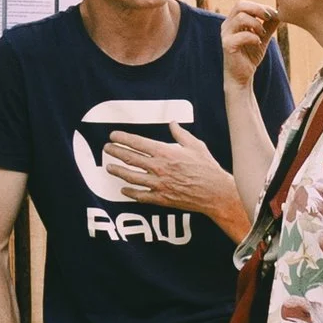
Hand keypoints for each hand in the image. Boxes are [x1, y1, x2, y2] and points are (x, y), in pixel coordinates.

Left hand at [102, 126, 244, 228]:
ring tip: (109, 167)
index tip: (113, 136)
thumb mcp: (196, 146)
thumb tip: (172, 123)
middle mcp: (159, 168)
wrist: (216, 193)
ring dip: (118, 171)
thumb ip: (181, 134)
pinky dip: (130, 192)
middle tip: (106, 149)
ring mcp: (159, 184)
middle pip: (130, 158)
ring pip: (131, 177)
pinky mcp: (162, 198)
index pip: (137, 143)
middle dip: (115, 152)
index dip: (122, 138)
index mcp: (166, 152)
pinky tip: (124, 189)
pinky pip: (141, 196)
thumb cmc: (207, 168)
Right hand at [219, 0, 275, 93]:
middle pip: (240, 5)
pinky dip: (254, 37)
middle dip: (258, 9)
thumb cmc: (250, 56)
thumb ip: (268, 26)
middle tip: (270, 18)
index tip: (274, 14)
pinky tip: (258, 43)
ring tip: (263, 33)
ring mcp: (226, 35)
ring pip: (241, 18)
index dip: (260, 6)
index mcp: (233, 21)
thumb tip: (279, 13)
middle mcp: (227, 25)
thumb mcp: (262, 37)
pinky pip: (242, 35)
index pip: (244, 4)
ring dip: (257, 24)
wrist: (241, 76)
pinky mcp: (227, 45)